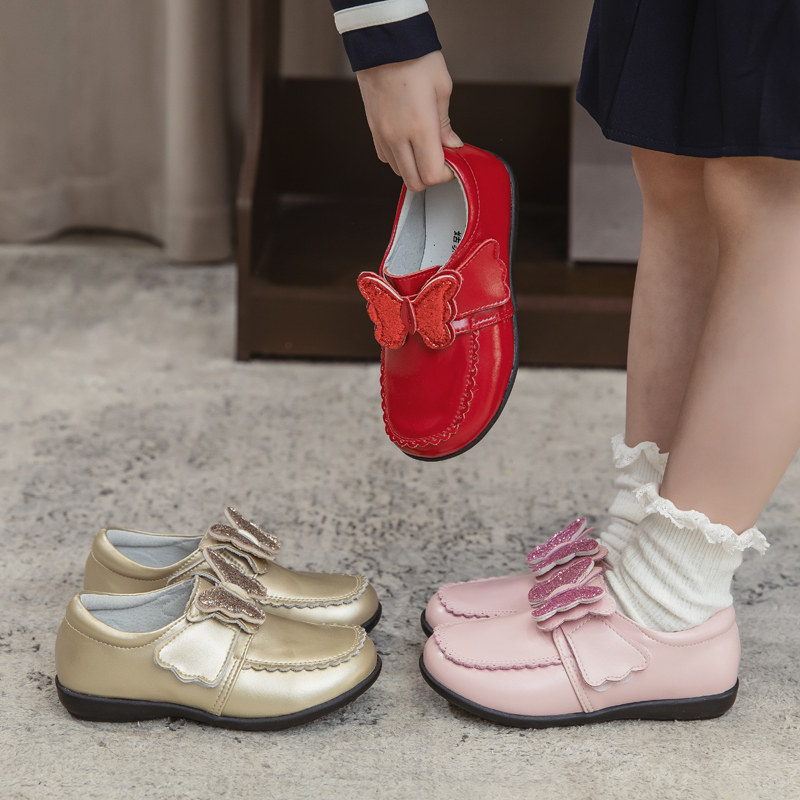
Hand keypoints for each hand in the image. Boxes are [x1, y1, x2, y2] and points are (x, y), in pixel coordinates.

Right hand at [356, 51, 462, 191]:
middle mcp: (398, 136)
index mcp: (420, 128)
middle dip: (430, 176)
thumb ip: (446, 124)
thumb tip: (451, 144)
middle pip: (414, 181)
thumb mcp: (442, 88)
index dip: (446, 175)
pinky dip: (399, 158)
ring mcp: (383, 135)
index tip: (452, 164)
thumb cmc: (414, 58)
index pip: (433, 175)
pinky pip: (386, 157)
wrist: (384, 42)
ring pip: (399, 172)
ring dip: (414, 167)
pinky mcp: (373, 130)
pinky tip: (408, 142)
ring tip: (424, 148)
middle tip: (440, 160)